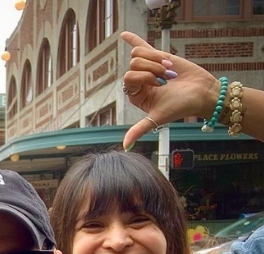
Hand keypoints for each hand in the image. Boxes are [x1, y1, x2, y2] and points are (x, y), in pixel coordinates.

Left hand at [121, 31, 219, 148]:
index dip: (144, 77)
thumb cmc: (181, 107)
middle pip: (134, 63)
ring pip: (141, 53)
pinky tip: (123, 34)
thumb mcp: (158, 118)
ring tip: (170, 71)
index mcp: (137, 95)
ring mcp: (149, 68)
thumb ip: (140, 129)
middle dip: (152, 68)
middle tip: (167, 78)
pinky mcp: (160, 57)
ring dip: (158, 59)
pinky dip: (132, 39)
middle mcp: (141, 81)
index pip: (129, 76)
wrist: (203, 93)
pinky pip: (142, 46)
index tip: (159, 85)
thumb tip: (125, 147)